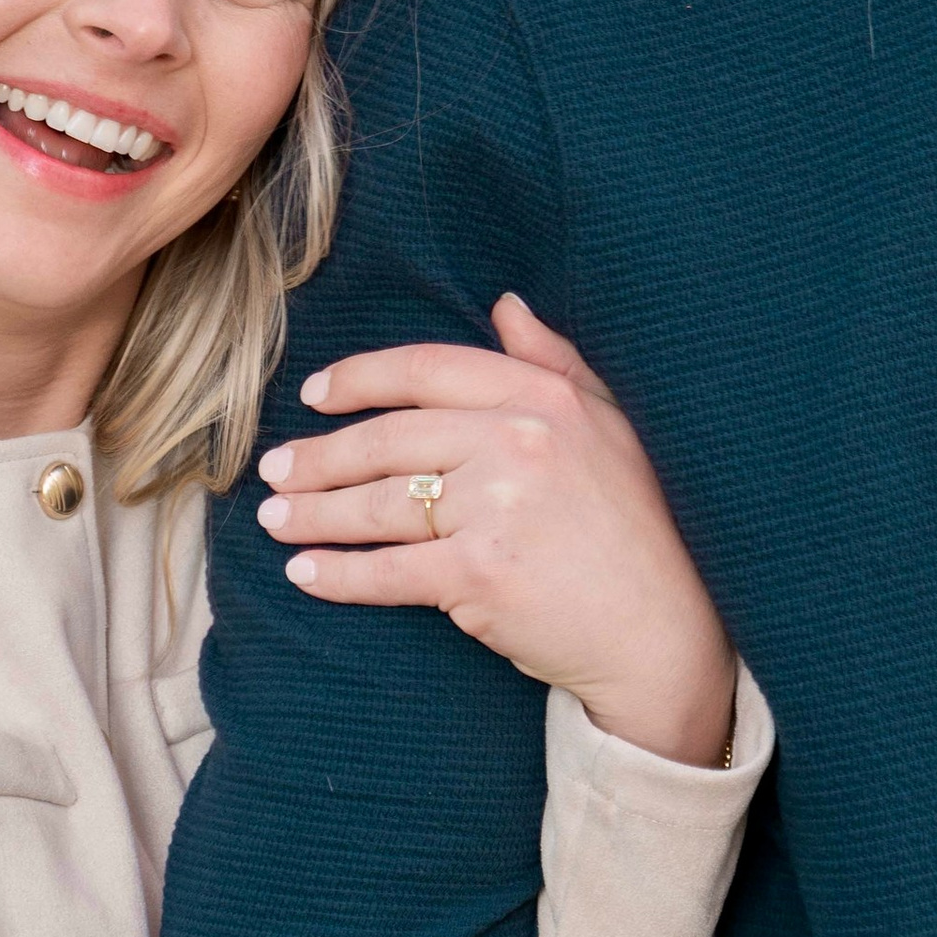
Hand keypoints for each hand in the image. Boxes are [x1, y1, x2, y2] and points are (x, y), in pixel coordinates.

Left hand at [258, 295, 737, 767]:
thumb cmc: (636, 530)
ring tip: (275, 520)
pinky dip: (337, 574)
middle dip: (318, 457)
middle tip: (273, 470)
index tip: (315, 395)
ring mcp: (498, 506)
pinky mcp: (480, 572)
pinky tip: (305, 575)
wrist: (663, 630)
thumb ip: (554, 364)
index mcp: (543, 398)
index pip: (426, 371)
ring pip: (378, 504)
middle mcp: (518, 441)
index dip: (359, 379)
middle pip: (388, 440)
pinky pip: (388, 569)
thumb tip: (506, 306)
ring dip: (313, 513)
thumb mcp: (608, 428)